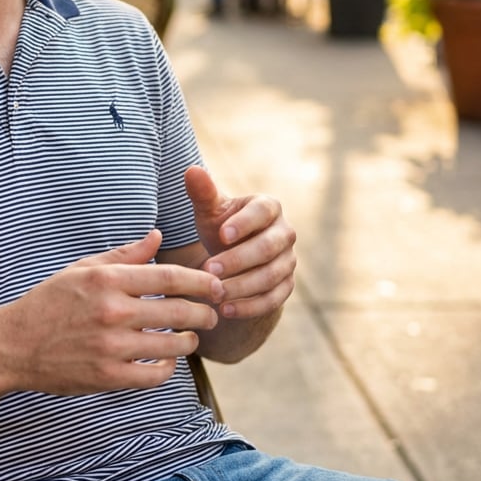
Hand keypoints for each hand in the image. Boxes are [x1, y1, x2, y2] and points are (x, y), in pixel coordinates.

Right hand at [0, 229, 223, 395]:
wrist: (14, 345)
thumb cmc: (50, 302)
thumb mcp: (83, 269)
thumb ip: (125, 255)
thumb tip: (158, 237)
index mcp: (107, 280)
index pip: (169, 277)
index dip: (200, 281)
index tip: (216, 285)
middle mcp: (112, 312)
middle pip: (179, 312)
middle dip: (205, 313)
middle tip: (213, 314)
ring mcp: (111, 347)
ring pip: (173, 346)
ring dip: (190, 341)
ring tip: (190, 337)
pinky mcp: (108, 377)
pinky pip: (155, 375)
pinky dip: (168, 368)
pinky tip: (166, 360)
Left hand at [185, 165, 295, 321]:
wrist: (233, 257)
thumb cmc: (220, 227)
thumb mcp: (209, 211)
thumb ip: (202, 192)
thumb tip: (191, 170)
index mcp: (269, 207)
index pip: (263, 212)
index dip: (244, 223)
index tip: (221, 235)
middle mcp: (285, 233)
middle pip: (268, 247)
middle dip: (238, 260)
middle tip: (209, 270)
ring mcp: (288, 261)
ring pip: (271, 276)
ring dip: (242, 286)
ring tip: (214, 293)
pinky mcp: (286, 286)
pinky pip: (273, 299)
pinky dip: (250, 307)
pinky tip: (225, 310)